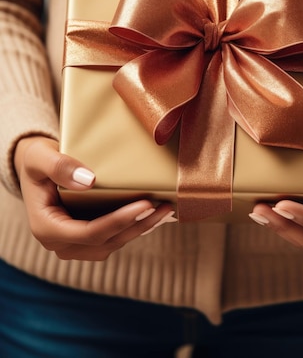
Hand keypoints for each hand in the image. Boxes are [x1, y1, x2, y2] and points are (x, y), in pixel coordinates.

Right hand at [14, 136, 176, 260]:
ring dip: (140, 229)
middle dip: (136, 226)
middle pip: (104, 243)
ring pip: (112, 244)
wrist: (37, 169)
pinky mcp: (87, 238)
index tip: (144, 204)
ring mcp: (74, 244)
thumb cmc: (37, 161)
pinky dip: (134, 227)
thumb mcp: (40, 157)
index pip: (87, 233)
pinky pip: (114, 238)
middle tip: (162, 206)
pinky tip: (154, 213)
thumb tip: (88, 180)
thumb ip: (59, 166)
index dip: (118, 222)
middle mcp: (60, 243)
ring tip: (164, 209)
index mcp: (46, 228)